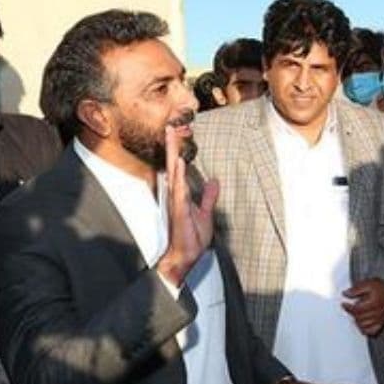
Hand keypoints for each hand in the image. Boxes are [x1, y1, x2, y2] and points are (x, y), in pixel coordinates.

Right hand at [155, 125, 218, 287]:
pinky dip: (179, 176)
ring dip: (173, 154)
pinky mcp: (179, 210)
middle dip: (171, 146)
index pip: (178, 168)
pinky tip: (180, 164)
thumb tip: (214, 181)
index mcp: (181, 194)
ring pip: (173, 172)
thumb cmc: (192, 238)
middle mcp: (175, 195)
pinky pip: (178, 190)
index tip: (176, 134)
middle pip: (173, 165)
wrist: (186, 257)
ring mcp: (176, 201)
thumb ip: (208, 197)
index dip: (177, 151)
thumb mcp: (205, 213)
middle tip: (169, 126)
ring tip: (172, 136)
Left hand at [341, 279, 383, 336]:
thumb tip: (346, 293)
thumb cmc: (381, 288)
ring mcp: (379, 320)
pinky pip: (370, 331)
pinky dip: (364, 329)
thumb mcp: (368, 284)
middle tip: (351, 308)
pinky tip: (362, 322)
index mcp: (374, 302)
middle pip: (359, 317)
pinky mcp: (381, 324)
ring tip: (357, 314)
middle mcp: (377, 313)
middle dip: (352, 313)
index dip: (348, 307)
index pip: (357, 309)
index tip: (344, 304)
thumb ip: (356, 289)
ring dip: (357, 320)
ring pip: (363, 325)